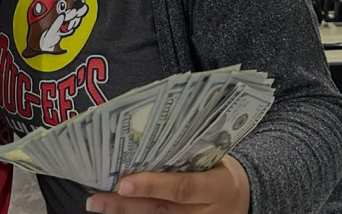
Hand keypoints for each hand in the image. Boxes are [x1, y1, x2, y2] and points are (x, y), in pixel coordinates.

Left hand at [86, 155, 249, 213]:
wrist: (244, 197)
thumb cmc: (220, 168)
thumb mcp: (214, 158)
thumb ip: (185, 154)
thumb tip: (142, 136)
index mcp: (217, 187)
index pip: (182, 188)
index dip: (152, 186)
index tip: (124, 182)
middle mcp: (206, 213)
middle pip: (161, 210)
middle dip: (127, 204)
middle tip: (98, 199)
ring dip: (124, 212)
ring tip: (97, 204)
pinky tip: (114, 210)